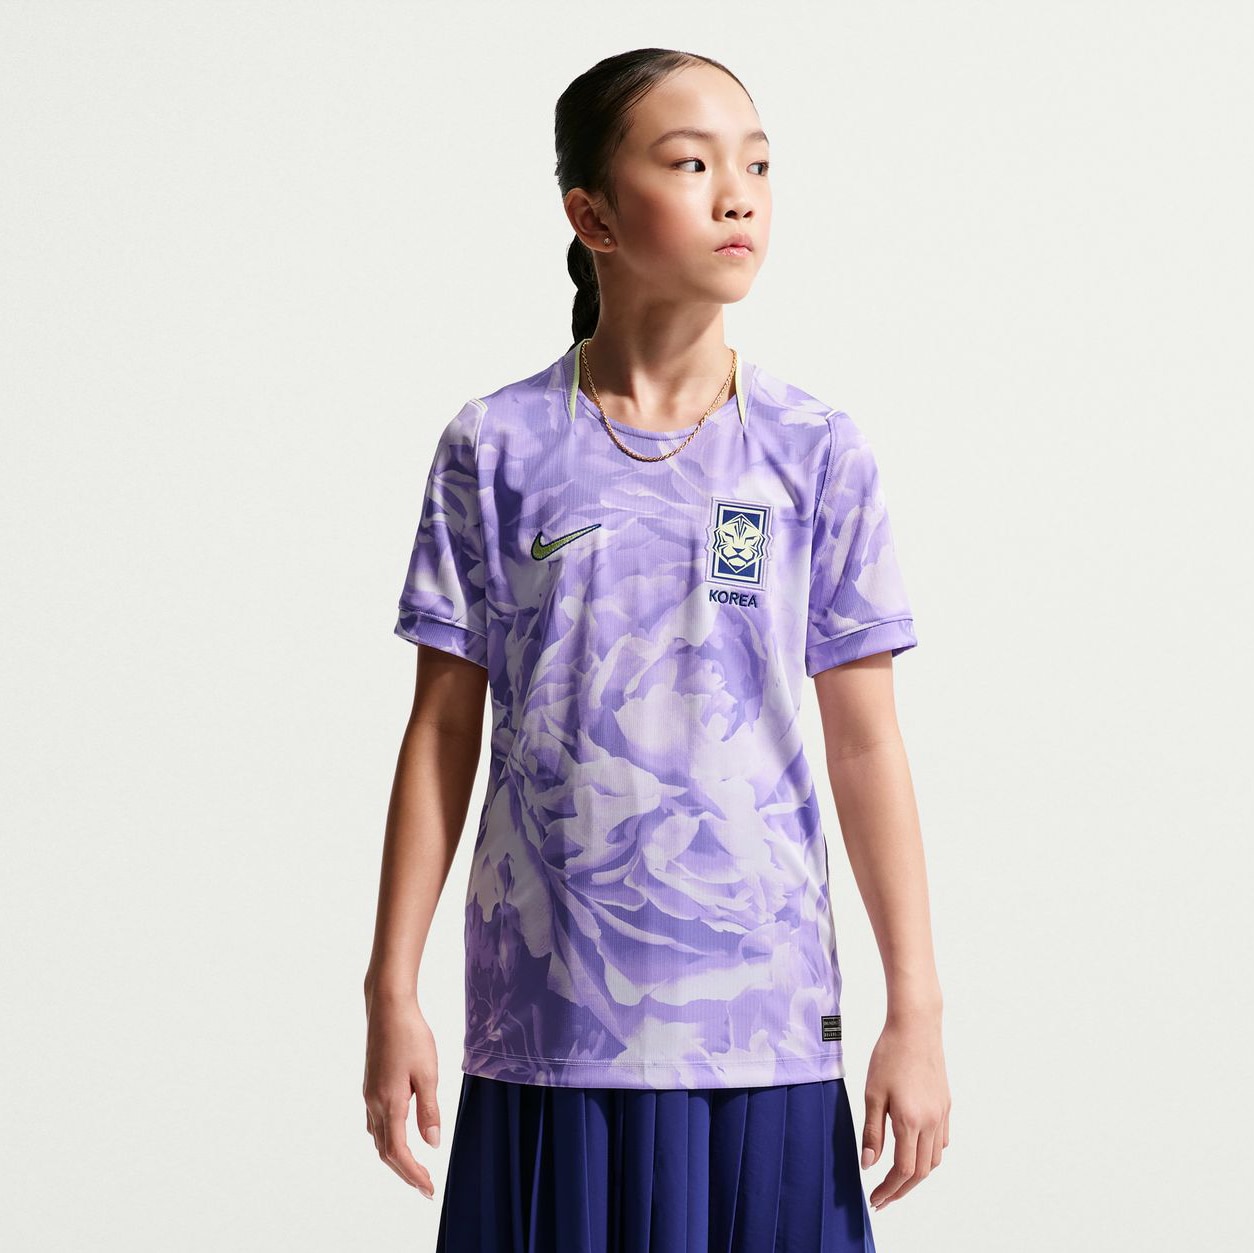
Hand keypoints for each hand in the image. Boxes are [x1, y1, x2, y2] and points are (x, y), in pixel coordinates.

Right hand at [362, 987, 441, 1198]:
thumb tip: (432, 1143)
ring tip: (415, 1167)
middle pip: (385, 1150)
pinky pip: (375, 1122)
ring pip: (378, 1138)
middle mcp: (374, 1103)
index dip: (413, 1174)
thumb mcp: (428, 1073)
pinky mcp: (370, 1085)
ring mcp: (369, 1094)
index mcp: (389, 1103)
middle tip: (425, 1186)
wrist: (387, 1008)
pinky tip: (399, 1135)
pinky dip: (387, 1138)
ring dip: (395, 1157)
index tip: (429, 1189)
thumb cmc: (411, 1035)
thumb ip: (429, 1110)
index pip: (398, 1152)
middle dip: (405, 1171)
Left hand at [860, 1015, 950, 1211]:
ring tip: (896, 1180)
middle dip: (901, 1190)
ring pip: (934, 1159)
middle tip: (883, 1199)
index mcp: (910, 1121)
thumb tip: (868, 1165)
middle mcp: (931, 1122)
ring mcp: (942, 1114)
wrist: (916, 1026)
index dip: (889, 1190)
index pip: (902, 1170)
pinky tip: (915, 1151)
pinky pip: (941, 1141)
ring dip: (916, 1175)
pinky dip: (929, 1155)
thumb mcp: (873, 1093)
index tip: (874, 1200)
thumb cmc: (889, 1055)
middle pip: (921, 1172)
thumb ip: (872, 1132)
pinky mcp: (946, 1104)